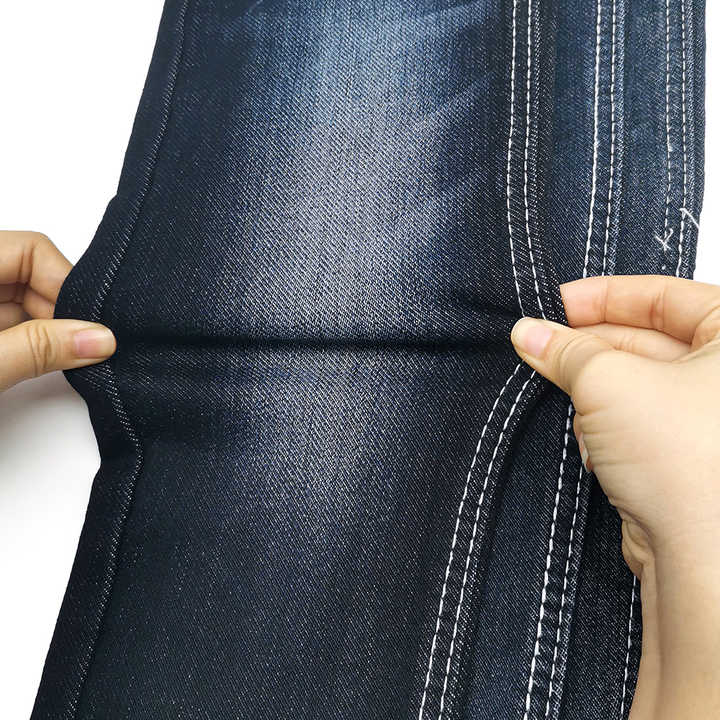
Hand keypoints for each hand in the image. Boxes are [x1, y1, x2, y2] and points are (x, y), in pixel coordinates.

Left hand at [0, 230, 115, 390]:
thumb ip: (38, 349)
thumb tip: (98, 339)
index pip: (32, 250)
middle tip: (81, 350)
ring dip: (47, 332)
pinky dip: (29, 344)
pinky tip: (41, 365)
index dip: (65, 284)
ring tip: (62, 363)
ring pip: (21, 305)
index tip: (89, 324)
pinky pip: (9, 326)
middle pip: (30, 276)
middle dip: (60, 313)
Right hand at [510, 275, 719, 719]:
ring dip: (590, 386)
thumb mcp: (608, 380)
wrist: (699, 553)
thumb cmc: (688, 462)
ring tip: (555, 386)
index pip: (663, 296)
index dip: (603, 296)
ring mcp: (704, 419)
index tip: (554, 304)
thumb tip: (531, 333)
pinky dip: (602, 421)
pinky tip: (587, 435)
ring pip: (633, 382)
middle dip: (585, 344)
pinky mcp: (680, 455)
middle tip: (535, 342)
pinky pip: (631, 419)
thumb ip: (565, 349)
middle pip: (646, 338)